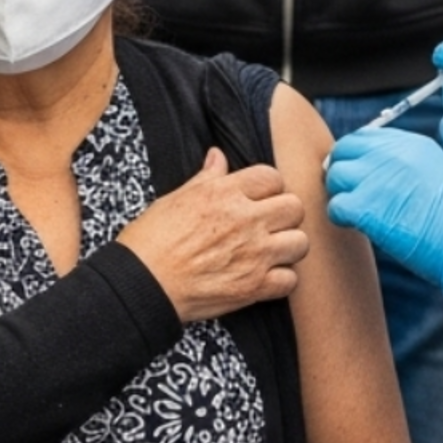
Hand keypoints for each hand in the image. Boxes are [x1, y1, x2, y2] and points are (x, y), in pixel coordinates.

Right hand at [117, 148, 308, 322]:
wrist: (142, 283)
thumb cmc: (151, 240)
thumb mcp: (175, 198)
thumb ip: (206, 177)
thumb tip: (218, 156)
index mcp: (225, 193)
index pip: (272, 177)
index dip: (268, 187)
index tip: (259, 198)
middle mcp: (245, 220)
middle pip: (294, 207)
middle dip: (284, 214)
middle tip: (269, 224)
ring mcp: (254, 254)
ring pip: (300, 242)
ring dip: (288, 246)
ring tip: (271, 251)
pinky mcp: (254, 287)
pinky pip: (291, 280)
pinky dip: (281, 280)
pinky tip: (265, 277)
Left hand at [326, 128, 442, 301]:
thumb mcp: (438, 176)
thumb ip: (405, 165)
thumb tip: (367, 169)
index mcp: (413, 144)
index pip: (364, 136)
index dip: (356, 156)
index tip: (359, 176)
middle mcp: (393, 154)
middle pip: (344, 150)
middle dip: (343, 172)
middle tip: (352, 194)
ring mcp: (377, 178)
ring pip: (335, 176)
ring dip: (342, 195)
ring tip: (359, 214)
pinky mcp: (365, 206)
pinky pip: (335, 206)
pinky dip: (341, 218)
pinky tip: (358, 227)